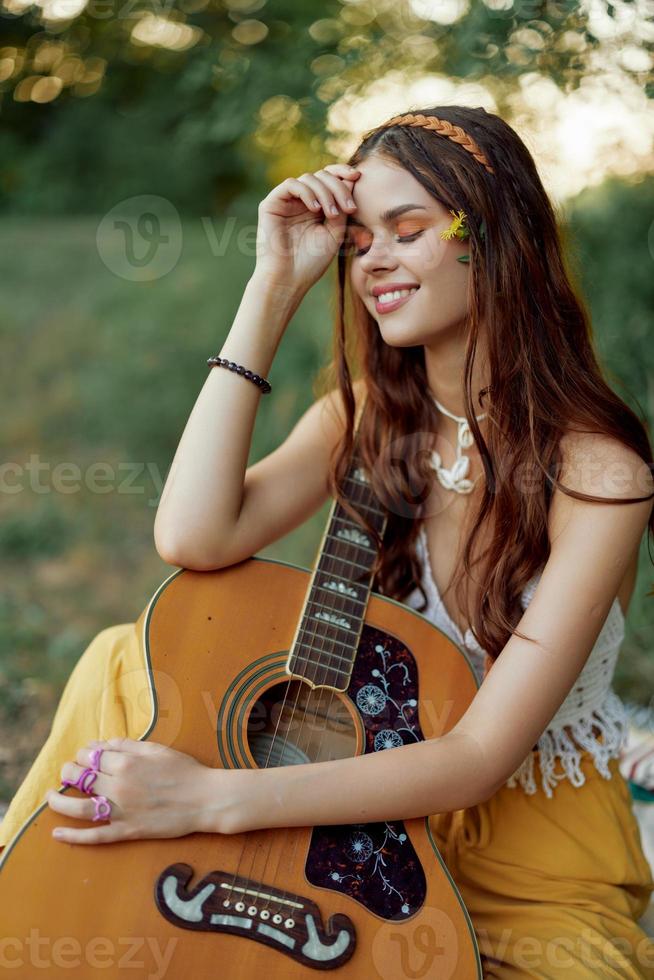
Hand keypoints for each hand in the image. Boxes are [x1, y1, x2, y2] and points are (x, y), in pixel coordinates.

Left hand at [45, 737, 236, 843]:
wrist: (206, 798)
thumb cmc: (185, 770)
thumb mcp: (157, 749)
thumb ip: (128, 745)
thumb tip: (103, 744)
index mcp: (126, 763)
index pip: (91, 755)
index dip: (84, 753)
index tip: (85, 755)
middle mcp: (118, 786)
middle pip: (80, 778)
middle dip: (69, 772)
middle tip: (68, 772)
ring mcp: (122, 811)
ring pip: (78, 808)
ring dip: (59, 802)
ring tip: (50, 797)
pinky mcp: (128, 831)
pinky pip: (95, 836)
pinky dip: (73, 836)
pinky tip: (57, 833)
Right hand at [254, 163, 360, 294]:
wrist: (288, 280)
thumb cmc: (311, 262)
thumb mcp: (335, 232)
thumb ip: (342, 208)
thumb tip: (351, 181)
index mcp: (315, 207)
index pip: (329, 179)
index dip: (343, 172)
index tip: (359, 176)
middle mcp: (300, 201)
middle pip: (322, 175)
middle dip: (338, 188)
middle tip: (349, 209)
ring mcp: (285, 202)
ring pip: (308, 178)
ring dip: (326, 193)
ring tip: (332, 215)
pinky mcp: (271, 204)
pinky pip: (291, 184)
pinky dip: (307, 192)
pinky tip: (315, 209)